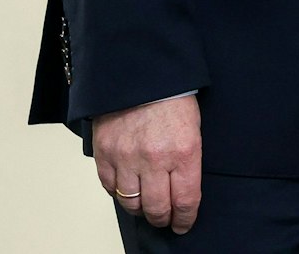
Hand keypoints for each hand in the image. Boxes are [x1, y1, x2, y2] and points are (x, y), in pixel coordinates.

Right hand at [93, 95, 201, 233]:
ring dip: (140, 209)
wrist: (141, 73)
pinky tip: (127, 189)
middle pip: (157, 208)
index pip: (186, 200)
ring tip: (146, 206)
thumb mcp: (193, 127)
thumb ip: (187, 160)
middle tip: (165, 218)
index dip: (185, 218)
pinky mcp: (105, 153)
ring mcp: (127, 158)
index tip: (184, 224)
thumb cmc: (173, 97)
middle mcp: (155, 159)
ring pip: (131, 203)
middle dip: (163, 218)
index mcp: (184, 152)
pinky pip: (110, 187)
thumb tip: (182, 190)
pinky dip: (118, 193)